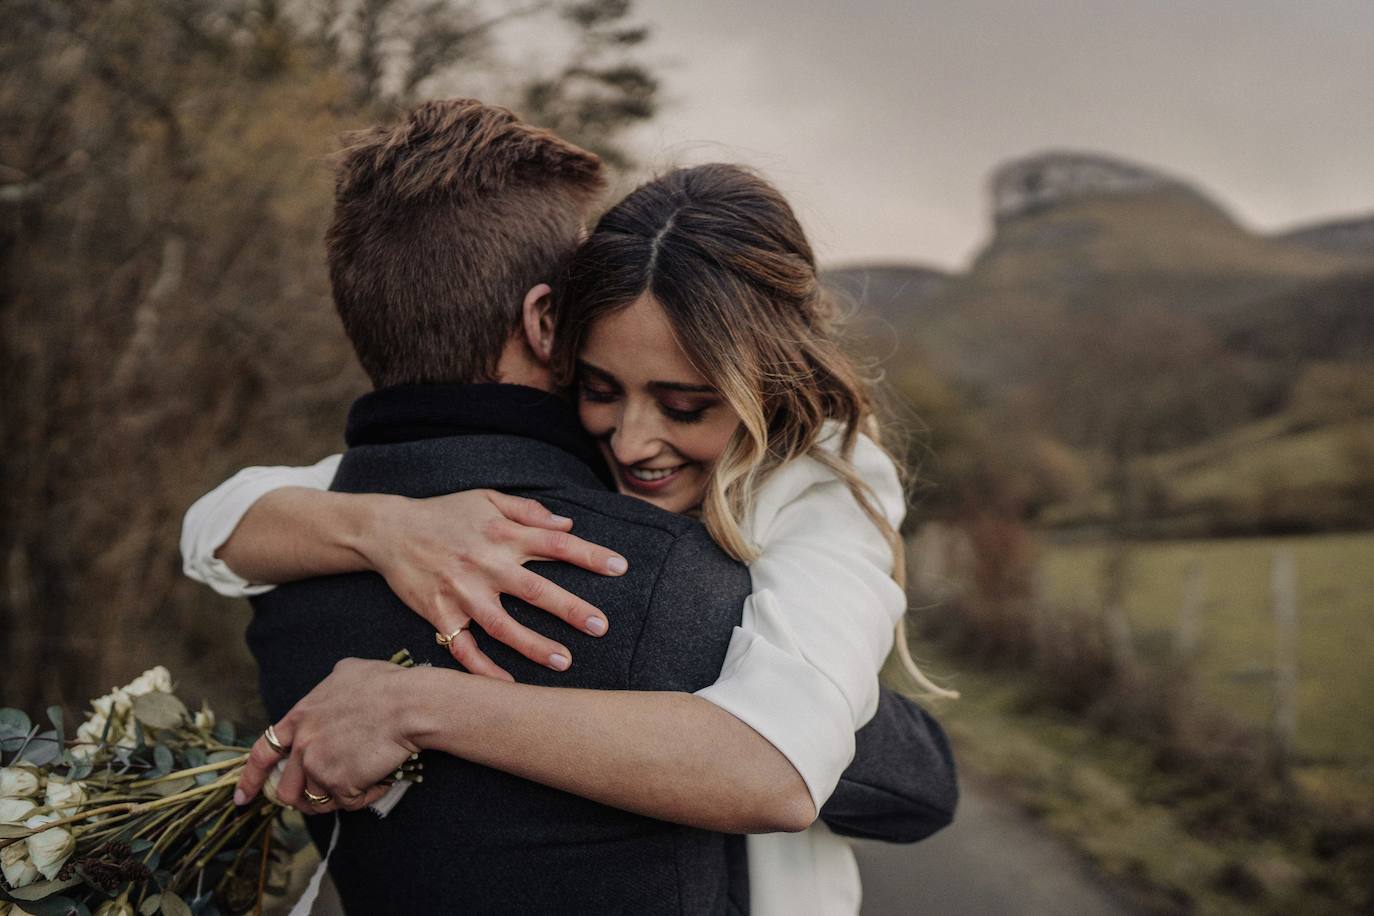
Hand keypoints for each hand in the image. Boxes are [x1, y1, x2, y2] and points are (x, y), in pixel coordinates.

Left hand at [235, 659, 420, 813]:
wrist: (408, 705)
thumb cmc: (387, 684)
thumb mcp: (349, 672)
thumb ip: (329, 686)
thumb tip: (333, 687)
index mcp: (301, 717)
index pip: (262, 753)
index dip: (250, 778)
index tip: (242, 797)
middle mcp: (303, 744)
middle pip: (286, 789)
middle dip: (300, 799)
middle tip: (323, 797)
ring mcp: (319, 765)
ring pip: (315, 801)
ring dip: (335, 799)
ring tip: (359, 785)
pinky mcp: (340, 783)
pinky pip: (348, 803)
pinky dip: (365, 796)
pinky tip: (381, 780)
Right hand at [360, 490, 626, 678]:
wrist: (388, 529)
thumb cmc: (444, 513)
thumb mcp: (486, 498)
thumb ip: (528, 510)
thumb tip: (568, 523)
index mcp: (503, 533)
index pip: (555, 543)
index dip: (589, 555)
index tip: (620, 567)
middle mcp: (485, 563)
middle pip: (535, 589)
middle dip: (570, 609)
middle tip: (601, 625)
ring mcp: (461, 591)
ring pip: (502, 624)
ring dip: (534, 645)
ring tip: (564, 661)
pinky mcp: (439, 612)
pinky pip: (463, 648)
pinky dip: (483, 669)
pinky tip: (508, 685)